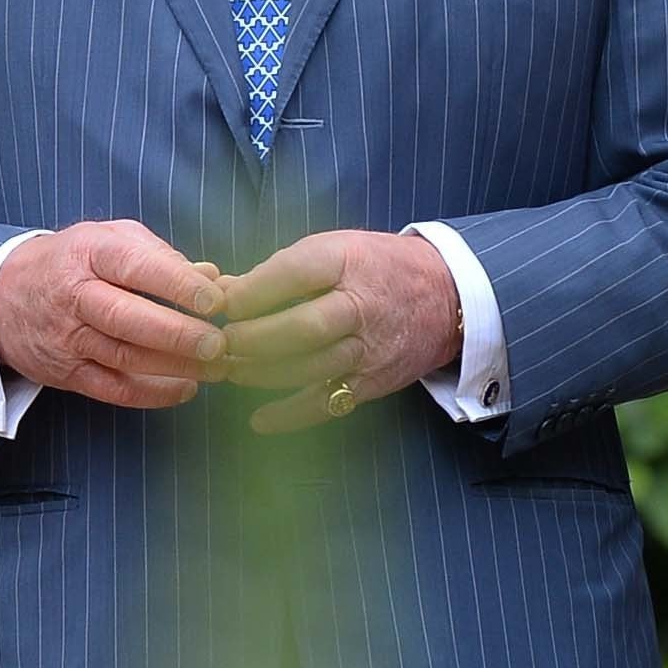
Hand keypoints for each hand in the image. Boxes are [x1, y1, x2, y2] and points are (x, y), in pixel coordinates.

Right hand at [0, 221, 227, 409]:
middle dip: (177, 333)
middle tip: (218, 343)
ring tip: (215, 368)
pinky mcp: (64, 372)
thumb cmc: (74, 260)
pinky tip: (185, 389)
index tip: (216, 299)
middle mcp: (75, 296)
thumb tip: (211, 276)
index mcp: (91, 253)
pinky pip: (110, 389)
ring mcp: (67, 338)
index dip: (177, 283)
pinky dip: (150, 394)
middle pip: (126, 318)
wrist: (0, 293)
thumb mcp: (111, 238)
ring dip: (173, 367)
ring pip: (122, 357)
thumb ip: (161, 255)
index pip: (136, 266)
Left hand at [214, 231, 461, 434]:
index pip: (294, 272)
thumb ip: (282, 269)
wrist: (445, 295)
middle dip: (253, 338)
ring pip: (309, 367)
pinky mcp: (373, 381)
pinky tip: (260, 419)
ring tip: (234, 370)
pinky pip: (327, 402)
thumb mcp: (337, 249)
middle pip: (301, 327)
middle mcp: (362, 305)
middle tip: (223, 342)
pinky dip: (290, 415)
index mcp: (349, 261)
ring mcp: (370, 347)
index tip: (224, 302)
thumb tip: (221, 290)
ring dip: (262, 373)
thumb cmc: (377, 267)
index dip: (252, 290)